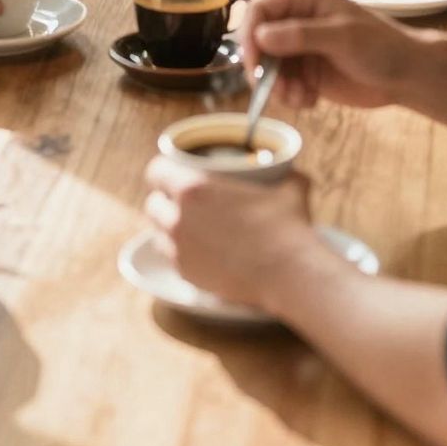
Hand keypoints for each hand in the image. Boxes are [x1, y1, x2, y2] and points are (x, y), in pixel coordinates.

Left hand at [143, 157, 313, 308]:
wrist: (288, 273)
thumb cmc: (287, 225)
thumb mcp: (289, 187)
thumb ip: (285, 174)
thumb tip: (293, 172)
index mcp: (192, 187)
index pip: (156, 171)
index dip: (162, 171)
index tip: (171, 173)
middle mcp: (178, 218)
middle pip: (153, 205)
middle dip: (163, 201)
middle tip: (180, 202)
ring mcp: (179, 250)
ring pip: (158, 233)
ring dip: (167, 228)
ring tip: (186, 228)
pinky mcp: (186, 275)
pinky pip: (171, 259)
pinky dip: (179, 253)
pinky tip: (195, 251)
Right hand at [237, 0, 423, 109]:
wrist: (407, 75)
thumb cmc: (382, 46)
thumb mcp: (343, 37)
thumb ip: (302, 35)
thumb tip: (261, 36)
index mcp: (304, 0)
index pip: (260, 11)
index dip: (250, 36)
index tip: (254, 64)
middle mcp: (297, 21)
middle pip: (259, 42)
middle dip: (264, 68)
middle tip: (276, 90)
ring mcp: (301, 48)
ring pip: (269, 67)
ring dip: (277, 87)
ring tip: (300, 98)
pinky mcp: (306, 73)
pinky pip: (283, 85)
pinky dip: (290, 96)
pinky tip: (311, 100)